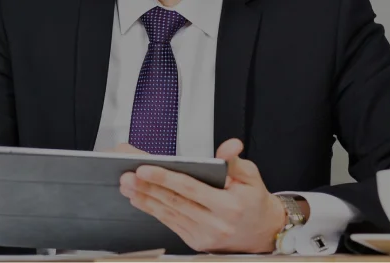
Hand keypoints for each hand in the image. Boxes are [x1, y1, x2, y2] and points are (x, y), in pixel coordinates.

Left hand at [115, 140, 287, 252]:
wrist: (263, 233)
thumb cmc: (254, 200)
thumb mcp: (251, 176)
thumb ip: (234, 161)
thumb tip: (230, 145)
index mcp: (230, 205)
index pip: (190, 188)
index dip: (165, 178)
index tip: (144, 168)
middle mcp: (216, 223)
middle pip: (174, 201)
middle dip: (147, 187)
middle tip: (126, 174)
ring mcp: (204, 235)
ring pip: (168, 214)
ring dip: (145, 198)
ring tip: (126, 185)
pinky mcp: (196, 242)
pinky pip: (170, 223)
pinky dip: (153, 210)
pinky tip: (139, 199)